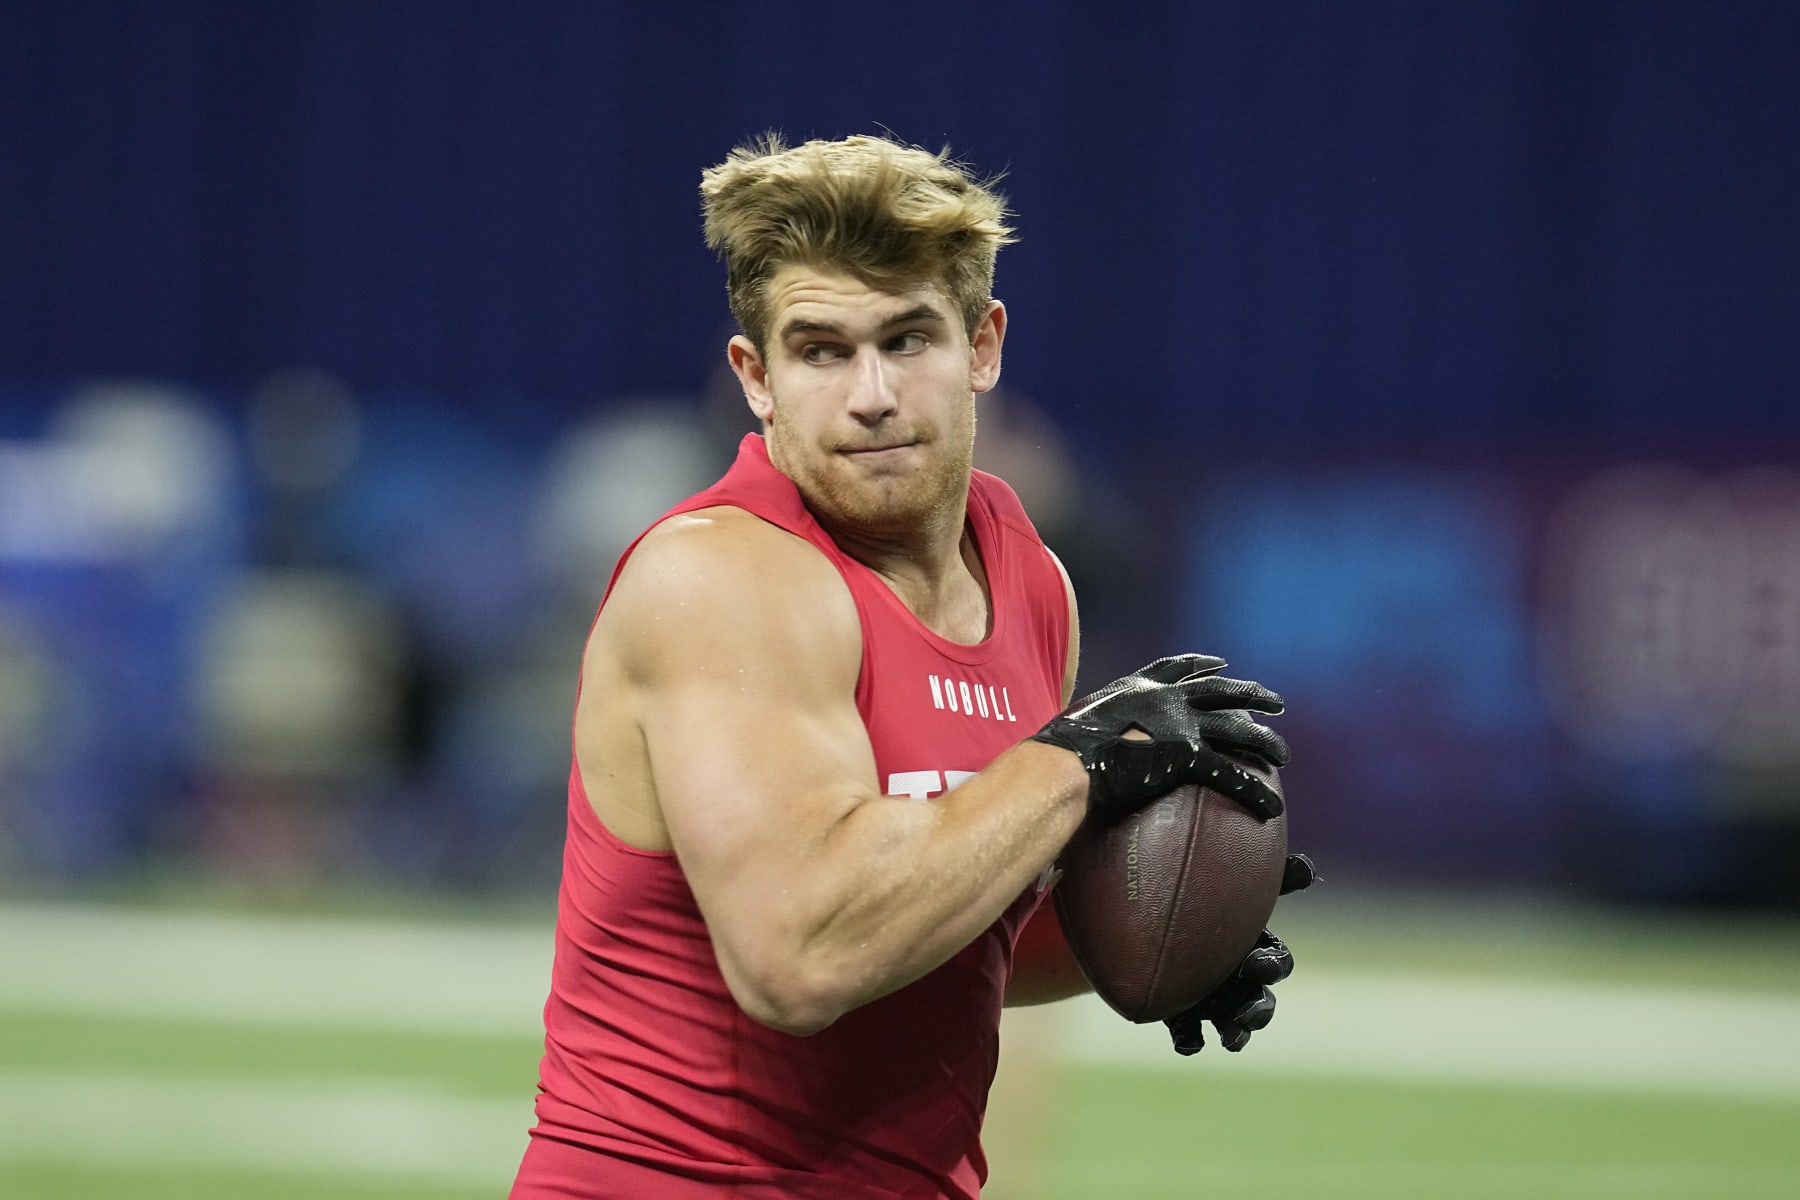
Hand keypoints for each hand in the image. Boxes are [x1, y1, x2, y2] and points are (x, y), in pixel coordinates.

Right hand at [1029, 654, 1288, 818]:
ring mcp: (1180, 726)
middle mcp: (1166, 699)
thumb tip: (1074, 753)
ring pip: (1236, 730)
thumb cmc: (1061, 753)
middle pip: (1219, 691)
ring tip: (1283, 755)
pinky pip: (1231, 775)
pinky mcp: (1189, 756)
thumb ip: (1089, 732)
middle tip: (1274, 701)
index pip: (1176, 668)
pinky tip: (1271, 808)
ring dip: (1264, 743)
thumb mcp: (1076, 728)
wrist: (1068, 763)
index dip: (1201, 665)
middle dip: (1250, 694)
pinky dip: (1254, 792)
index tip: (1220, 663)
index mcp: (1139, 689)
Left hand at [1164, 853, 1317, 1054]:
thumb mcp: (1222, 869)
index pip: (1274, 958)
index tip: (1256, 965)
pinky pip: (1188, 1031)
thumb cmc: (1192, 882)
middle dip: (1258, 1009)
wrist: (1141, 906)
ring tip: (1232, 1039)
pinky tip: (1188, 1043)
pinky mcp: (1180, 1011)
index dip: (1271, 964)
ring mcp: (1210, 995)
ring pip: (1233, 1022)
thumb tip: (1298, 856)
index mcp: (1249, 941)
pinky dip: (1192, 1040)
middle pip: (1259, 999)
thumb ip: (1260, 867)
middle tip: (1246, 1010)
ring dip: (1237, 1032)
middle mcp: (1235, 973)